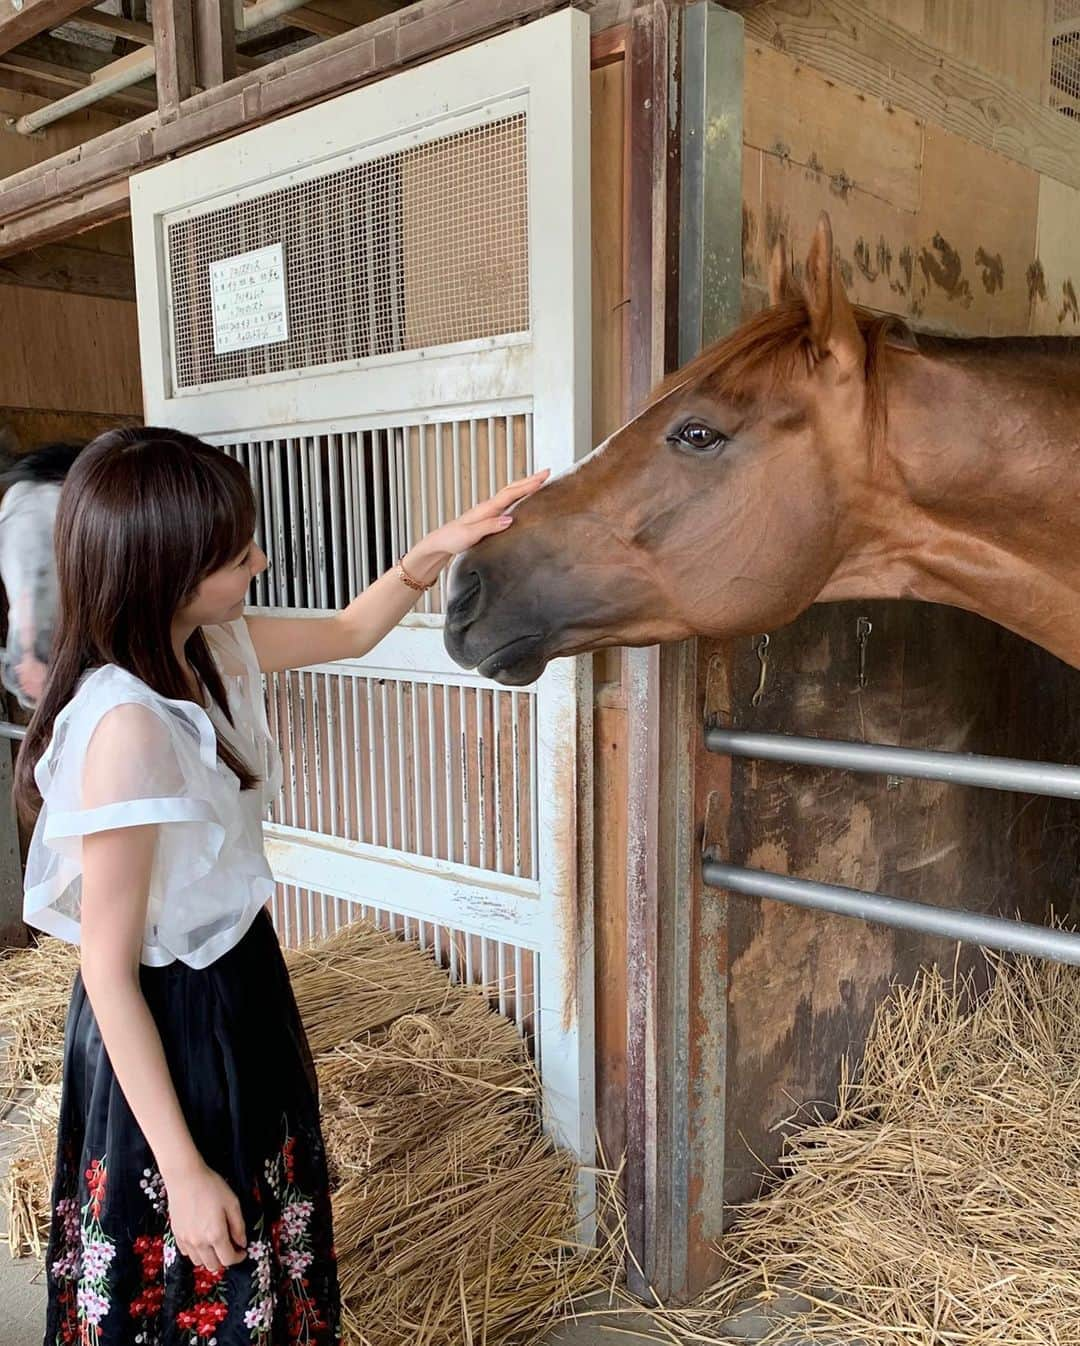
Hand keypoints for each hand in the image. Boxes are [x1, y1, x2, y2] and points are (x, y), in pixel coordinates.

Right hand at [165, 1161, 246, 1271]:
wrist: (185, 1177)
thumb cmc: (211, 1186)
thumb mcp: (233, 1203)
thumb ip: (239, 1226)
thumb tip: (242, 1243)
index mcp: (215, 1235)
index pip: (228, 1259)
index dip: (239, 1258)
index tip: (242, 1251)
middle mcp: (199, 1242)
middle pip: (213, 1266)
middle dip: (225, 1260)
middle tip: (230, 1248)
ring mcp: (186, 1240)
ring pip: (199, 1262)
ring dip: (210, 1258)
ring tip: (216, 1244)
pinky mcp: (177, 1235)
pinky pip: (187, 1253)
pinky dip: (196, 1252)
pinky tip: (201, 1239)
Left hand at [405, 470, 549, 579]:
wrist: (439, 544)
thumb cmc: (452, 539)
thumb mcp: (470, 535)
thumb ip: (490, 526)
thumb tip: (509, 519)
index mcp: (486, 509)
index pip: (511, 493)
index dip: (528, 485)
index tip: (543, 477)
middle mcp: (488, 507)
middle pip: (512, 489)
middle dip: (530, 480)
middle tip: (547, 473)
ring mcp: (487, 511)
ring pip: (510, 494)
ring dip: (524, 487)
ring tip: (538, 482)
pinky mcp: (487, 518)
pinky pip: (506, 503)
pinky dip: (517, 497)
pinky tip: (521, 500)